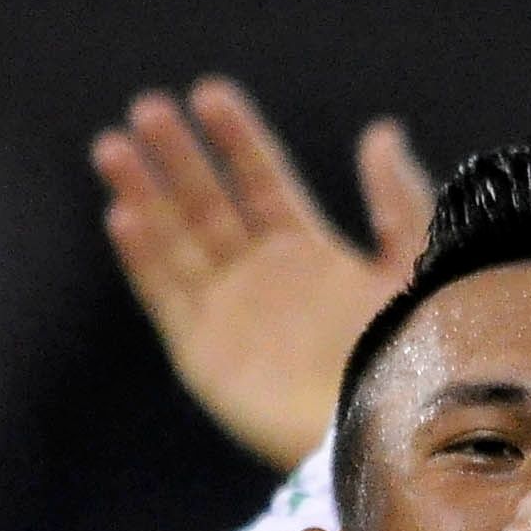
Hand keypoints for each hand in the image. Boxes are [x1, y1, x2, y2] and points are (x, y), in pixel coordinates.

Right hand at [97, 80, 433, 471]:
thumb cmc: (413, 359)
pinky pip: (166, 297)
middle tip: (148, 107)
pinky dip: (144, 257)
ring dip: (145, 192)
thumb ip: (398, 200)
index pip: (262, 180)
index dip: (237, 137)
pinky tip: (123, 214)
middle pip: (208, 202)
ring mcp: (229, 315)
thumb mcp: (417, 267)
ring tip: (113, 146)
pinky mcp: (204, 356)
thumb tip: (380, 131)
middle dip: (179, 155)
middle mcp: (262, 279)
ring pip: (176, 240)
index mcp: (310, 253)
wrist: (388, 437)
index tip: (209, 94)